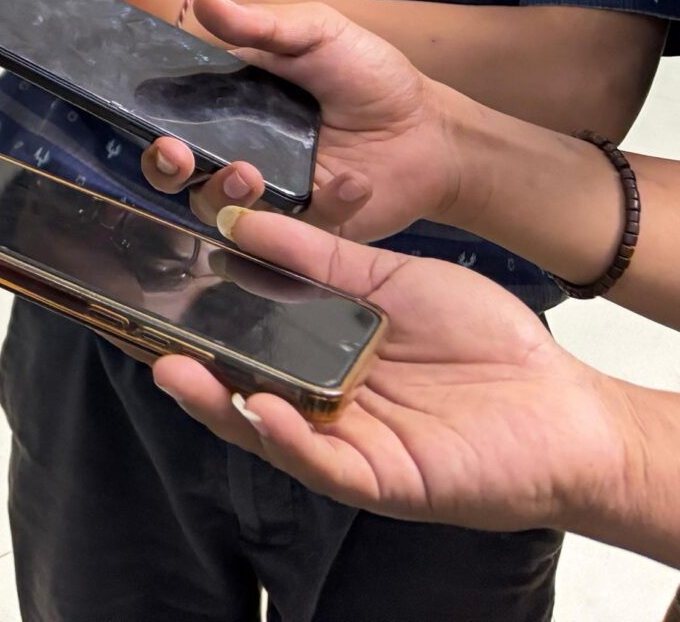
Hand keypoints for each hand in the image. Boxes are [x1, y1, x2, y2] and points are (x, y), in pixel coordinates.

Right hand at [137, 0, 456, 239]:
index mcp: (230, 107)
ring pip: (218, 213)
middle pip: (177, 175)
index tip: (157, 130)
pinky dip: (323, 208)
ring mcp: (271, 197)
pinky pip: (295, 235)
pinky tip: (352, 182)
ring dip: (222, 196)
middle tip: (179, 156)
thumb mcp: (318, 35)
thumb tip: (204, 2)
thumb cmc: (372, 76)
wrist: (434, 131)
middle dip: (165, 169)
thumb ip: (262, 26)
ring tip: (249, 174)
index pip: (172, 121)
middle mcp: (238, 153)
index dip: (153, 130)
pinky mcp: (309, 231)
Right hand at [152, 206, 632, 537]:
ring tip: (176, 371)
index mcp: (318, 350)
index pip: (240, 334)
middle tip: (135, 332)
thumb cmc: (487, 341)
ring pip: (263, 428)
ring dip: (217, 403)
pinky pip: (321, 465)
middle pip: (235, 383)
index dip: (190, 316)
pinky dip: (289, 441)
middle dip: (183, 361)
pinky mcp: (379, 479)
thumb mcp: (393, 279)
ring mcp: (343, 441)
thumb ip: (320, 258)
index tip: (144, 286)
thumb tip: (240, 222)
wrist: (566, 404)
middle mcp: (318, 398)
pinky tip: (266, 413)